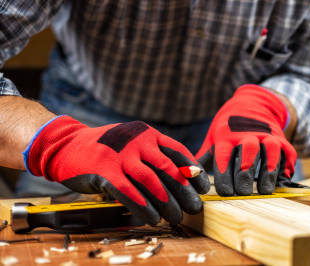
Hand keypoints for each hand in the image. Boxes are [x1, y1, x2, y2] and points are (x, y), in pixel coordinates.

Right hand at [24, 116, 209, 224]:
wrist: (66, 144)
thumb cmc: (107, 148)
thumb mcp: (133, 142)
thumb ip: (154, 155)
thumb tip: (184, 178)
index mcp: (148, 134)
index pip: (178, 152)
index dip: (192, 171)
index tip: (202, 188)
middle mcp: (137, 142)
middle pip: (167, 169)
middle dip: (183, 190)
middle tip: (194, 207)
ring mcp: (121, 155)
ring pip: (150, 182)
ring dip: (166, 202)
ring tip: (175, 217)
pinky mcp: (104, 171)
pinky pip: (128, 192)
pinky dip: (142, 206)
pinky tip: (152, 218)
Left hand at [196, 85, 296, 195]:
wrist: (254, 104)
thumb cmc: (229, 128)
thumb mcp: (213, 138)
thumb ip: (204, 159)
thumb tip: (187, 179)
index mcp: (227, 135)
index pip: (225, 155)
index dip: (225, 175)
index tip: (225, 193)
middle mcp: (248, 133)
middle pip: (248, 152)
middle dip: (245, 174)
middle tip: (242, 193)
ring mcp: (268, 135)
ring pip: (271, 151)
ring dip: (268, 170)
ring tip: (265, 190)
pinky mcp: (283, 139)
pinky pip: (287, 153)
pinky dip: (286, 167)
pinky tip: (282, 181)